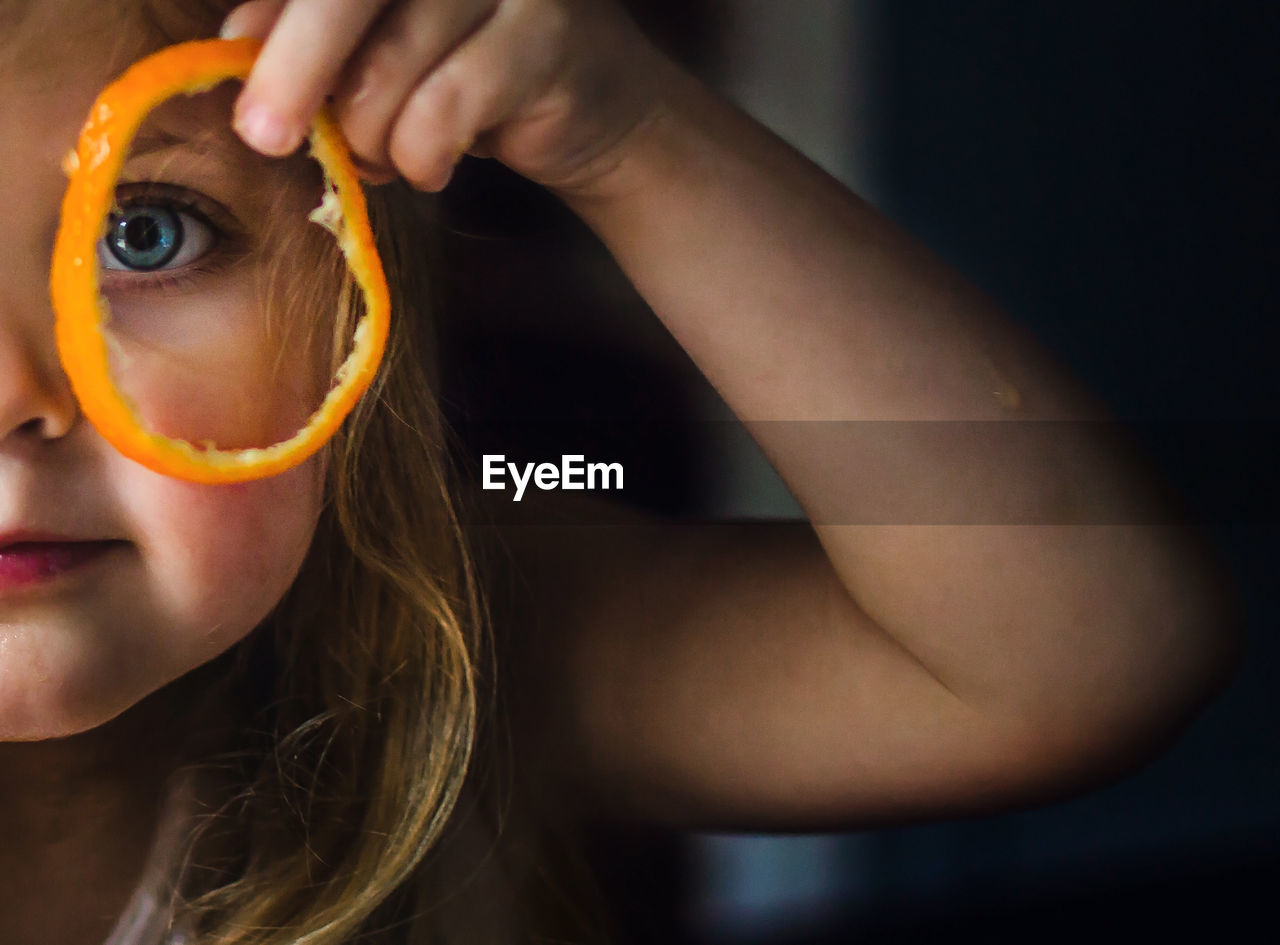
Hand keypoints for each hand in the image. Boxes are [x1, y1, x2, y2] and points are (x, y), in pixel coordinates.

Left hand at [220, 0, 672, 193]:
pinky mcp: (547, 35)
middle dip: (295, 69)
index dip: (277, 16)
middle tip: (264, 136)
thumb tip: (236, 40)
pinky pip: (443, 111)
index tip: (232, 57)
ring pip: (389, 68)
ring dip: (373, 138)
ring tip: (389, 158)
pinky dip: (423, 157)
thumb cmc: (475, 73)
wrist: (602, 113)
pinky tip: (435, 168)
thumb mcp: (385, 50)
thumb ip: (315, 35)